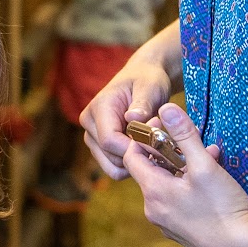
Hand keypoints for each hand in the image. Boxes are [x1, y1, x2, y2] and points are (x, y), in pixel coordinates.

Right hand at [80, 55, 173, 179]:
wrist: (142, 78)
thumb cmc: (148, 81)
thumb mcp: (151, 87)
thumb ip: (143, 103)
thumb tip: (133, 118)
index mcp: (99, 108)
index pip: (109, 140)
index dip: (133, 147)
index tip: (156, 143)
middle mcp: (89, 124)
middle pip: (110, 157)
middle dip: (136, 155)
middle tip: (158, 143)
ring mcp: (92, 137)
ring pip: (112, 167)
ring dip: (134, 162)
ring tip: (151, 145)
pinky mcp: (99, 147)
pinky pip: (115, 168)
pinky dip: (131, 165)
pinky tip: (144, 150)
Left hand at [122, 103, 247, 246]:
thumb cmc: (223, 208)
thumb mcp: (204, 166)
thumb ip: (185, 136)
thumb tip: (166, 108)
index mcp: (153, 191)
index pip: (131, 156)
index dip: (144, 138)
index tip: (162, 126)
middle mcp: (153, 209)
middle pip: (151, 171)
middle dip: (172, 152)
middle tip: (193, 141)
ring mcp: (166, 223)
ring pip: (168, 186)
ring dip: (185, 169)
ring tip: (211, 157)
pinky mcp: (181, 232)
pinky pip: (178, 202)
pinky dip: (189, 187)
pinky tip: (213, 182)